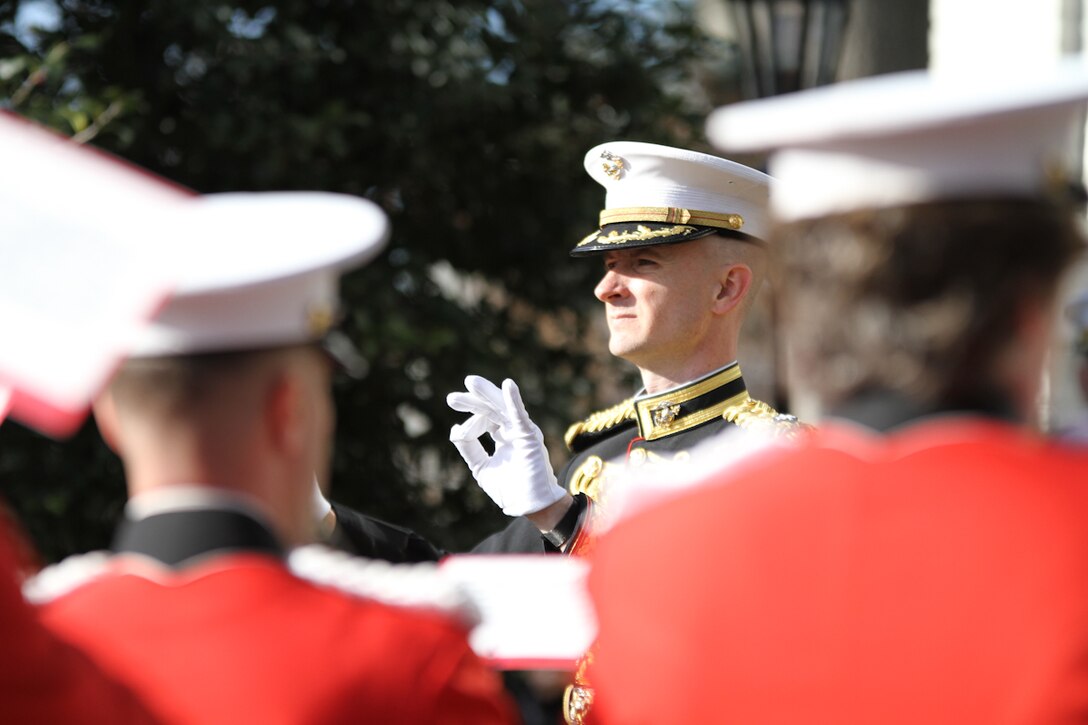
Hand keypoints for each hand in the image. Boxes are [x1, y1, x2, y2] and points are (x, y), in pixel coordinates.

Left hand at [447, 376, 566, 516]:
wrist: (528, 505)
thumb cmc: (509, 488)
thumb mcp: (480, 466)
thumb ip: (469, 447)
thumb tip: (454, 429)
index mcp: (503, 436)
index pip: (482, 420)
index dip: (469, 426)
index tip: (460, 434)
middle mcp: (513, 430)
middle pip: (490, 409)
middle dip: (471, 401)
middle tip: (451, 399)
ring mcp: (522, 431)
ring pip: (501, 407)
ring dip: (486, 394)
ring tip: (470, 382)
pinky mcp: (529, 436)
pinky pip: (520, 415)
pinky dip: (514, 400)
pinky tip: (508, 385)